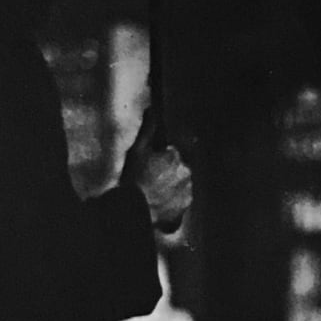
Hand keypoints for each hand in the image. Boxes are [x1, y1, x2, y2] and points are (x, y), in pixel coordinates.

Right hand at [121, 116, 192, 232]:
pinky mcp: (186, 205)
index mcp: (174, 156)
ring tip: (154, 193)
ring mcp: (187, 189)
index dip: (160, 160)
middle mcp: (185, 171)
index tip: (151, 167)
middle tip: (151, 181)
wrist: (135, 210)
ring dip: (171, 186)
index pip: (171, 154)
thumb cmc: (133, 179)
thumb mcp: (136, 151)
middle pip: (178, 168)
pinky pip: (181, 199)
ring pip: (180, 183)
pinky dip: (173, 200)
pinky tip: (159, 202)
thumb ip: (147, 130)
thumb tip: (151, 110)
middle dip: (167, 172)